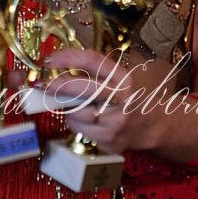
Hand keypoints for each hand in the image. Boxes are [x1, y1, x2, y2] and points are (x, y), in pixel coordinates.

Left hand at [43, 48, 168, 155]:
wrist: (153, 127)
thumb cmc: (131, 99)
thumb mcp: (121, 80)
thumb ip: (96, 73)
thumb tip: (58, 69)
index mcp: (124, 79)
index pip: (93, 61)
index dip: (68, 58)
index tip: (50, 60)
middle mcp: (122, 99)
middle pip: (82, 88)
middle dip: (58, 85)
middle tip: (44, 85)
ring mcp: (115, 122)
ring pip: (76, 113)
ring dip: (69, 109)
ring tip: (80, 108)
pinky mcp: (109, 140)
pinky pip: (79, 129)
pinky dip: (76, 124)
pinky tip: (87, 122)